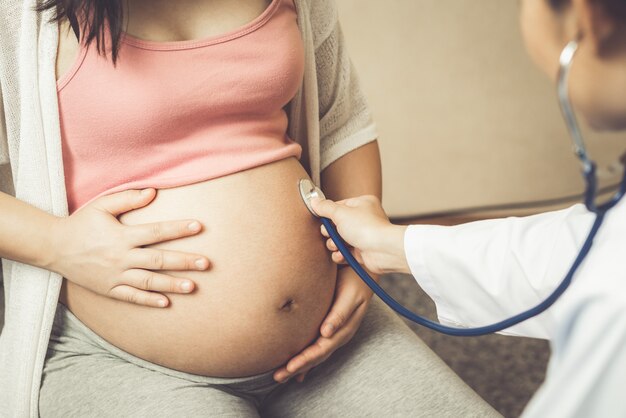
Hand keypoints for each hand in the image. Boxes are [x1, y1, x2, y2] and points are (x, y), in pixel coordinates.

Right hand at [45, 188, 210, 307]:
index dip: (178, 229)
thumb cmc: (81, 223)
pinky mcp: (108, 289)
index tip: (198, 227)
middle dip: (183, 262)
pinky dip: (148, 300)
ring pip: (148, 282)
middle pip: (158, 260)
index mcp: (122, 236)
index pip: (156, 232)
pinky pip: (131, 297)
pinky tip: (166, 303)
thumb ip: (128, 199)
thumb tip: (153, 192)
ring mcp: (115, 276)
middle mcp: (121, 257)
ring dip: (171, 284)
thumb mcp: (101, 206)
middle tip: (206, 263)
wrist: (53, 247)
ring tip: (193, 286)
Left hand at [273, 266, 373, 382]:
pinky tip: (297, 368)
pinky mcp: (330, 327)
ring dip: (299, 365)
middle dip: (297, 367)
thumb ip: (339, 314)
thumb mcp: (351, 296)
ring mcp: (335, 332)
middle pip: (316, 357)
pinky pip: (316, 347)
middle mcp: (339, 335)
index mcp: (343, 329)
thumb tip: (325, 333)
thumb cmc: (357, 279)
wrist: (366, 270)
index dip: (305, 360)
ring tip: (281, 375)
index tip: (289, 368)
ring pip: (315, 354)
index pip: (321, 350)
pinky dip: (306, 358)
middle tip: (277, 377)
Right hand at [311, 195, 408, 274]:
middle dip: (330, 232)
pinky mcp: (362, 251)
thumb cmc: (366, 228)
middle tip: (330, 234)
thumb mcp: (340, 213)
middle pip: (336, 224)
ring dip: (334, 244)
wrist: (383, 251)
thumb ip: (325, 208)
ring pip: (339, 239)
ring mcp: (363, 235)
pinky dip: (341, 254)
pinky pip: (345, 252)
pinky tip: (341, 255)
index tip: (321, 220)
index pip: (338, 206)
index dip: (328, 214)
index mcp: (362, 204)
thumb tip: (314, 201)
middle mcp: (363, 219)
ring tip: (337, 246)